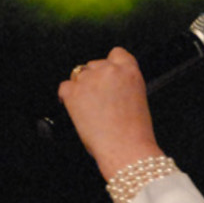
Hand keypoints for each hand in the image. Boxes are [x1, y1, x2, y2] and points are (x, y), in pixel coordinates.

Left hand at [57, 48, 160, 177]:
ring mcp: (89, 80)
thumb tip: (110, 87)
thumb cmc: (134, 132)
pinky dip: (66, 97)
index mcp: (130, 71)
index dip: (110, 65)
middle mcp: (109, 70)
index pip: (117, 54)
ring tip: (89, 109)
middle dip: (94, 79)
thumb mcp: (138, 99)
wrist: (125, 148)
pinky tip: (74, 108)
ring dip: (81, 88)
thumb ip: (124, 85)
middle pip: (95, 64)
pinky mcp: (73, 93)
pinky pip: (64, 88)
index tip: (108, 77)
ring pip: (79, 75)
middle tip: (99, 99)